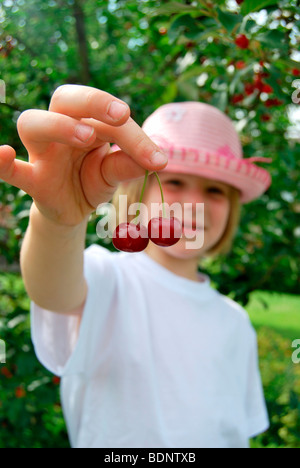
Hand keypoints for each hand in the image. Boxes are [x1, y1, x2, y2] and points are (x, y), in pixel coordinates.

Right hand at [0, 85, 167, 226]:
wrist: (74, 210)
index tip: (158, 159)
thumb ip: (128, 165)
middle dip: (93, 101)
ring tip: (87, 137)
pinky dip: (2, 162)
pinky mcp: (33, 180)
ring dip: (59, 125)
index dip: (135, 136)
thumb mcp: (114, 174)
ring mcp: (43, 153)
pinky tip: (4, 154)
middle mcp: (61, 130)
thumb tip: (157, 161)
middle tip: (121, 115)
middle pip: (65, 99)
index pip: (109, 119)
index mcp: (87, 123)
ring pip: (34, 123)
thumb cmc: (93, 181)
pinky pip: (12, 170)